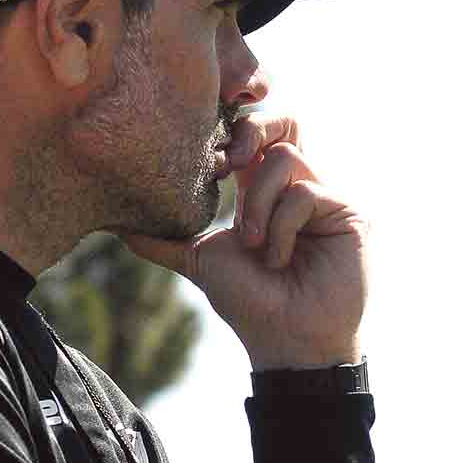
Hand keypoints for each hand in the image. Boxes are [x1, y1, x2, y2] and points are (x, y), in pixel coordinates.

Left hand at [122, 114, 366, 370]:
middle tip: (229, 164)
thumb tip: (113, 227)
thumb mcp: (199, 261)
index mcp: (262, 190)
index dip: (234, 131)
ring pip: (285, 159)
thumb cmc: (250, 303)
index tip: (210, 164)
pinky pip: (305, 193)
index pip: (256, 134)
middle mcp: (296, 187)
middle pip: (283, 121)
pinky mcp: (349, 213)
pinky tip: (279, 261)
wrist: (286, 341)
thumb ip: (162, 239)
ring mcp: (326, 198)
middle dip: (252, 130)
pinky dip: (282, 228)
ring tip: (255, 247)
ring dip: (258, 205)